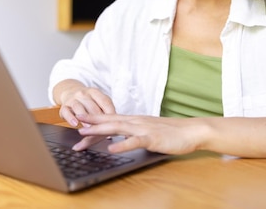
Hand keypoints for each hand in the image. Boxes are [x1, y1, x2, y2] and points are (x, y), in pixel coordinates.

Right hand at [53, 80, 116, 149]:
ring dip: (85, 118)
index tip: (114, 125)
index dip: (111, 114)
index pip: (105, 102)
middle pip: (93, 107)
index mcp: (95, 92)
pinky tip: (75, 124)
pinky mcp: (64, 107)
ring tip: (89, 127)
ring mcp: (73, 100)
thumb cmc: (88, 101)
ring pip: (79, 108)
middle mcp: (84, 94)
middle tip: (103, 131)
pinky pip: (66, 112)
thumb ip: (105, 111)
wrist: (69, 91)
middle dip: (98, 120)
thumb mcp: (98, 101)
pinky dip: (70, 118)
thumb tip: (113, 126)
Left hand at [75, 113, 201, 154]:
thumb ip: (135, 133)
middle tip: (74, 122)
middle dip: (91, 122)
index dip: (94, 118)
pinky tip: (111, 148)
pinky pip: (134, 141)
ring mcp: (143, 129)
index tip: (79, 119)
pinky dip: (122, 144)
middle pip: (109, 121)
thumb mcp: (150, 131)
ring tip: (85, 132)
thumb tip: (122, 137)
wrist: (191, 131)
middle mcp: (136, 121)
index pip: (111, 118)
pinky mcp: (152, 138)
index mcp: (135, 120)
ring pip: (117, 128)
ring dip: (100, 130)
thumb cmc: (172, 132)